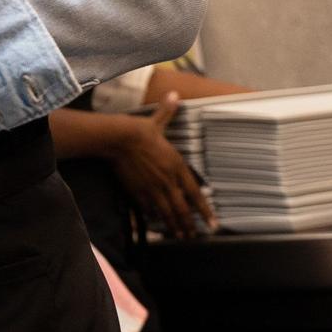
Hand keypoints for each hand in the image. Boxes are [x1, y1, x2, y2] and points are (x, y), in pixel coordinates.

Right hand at [114, 94, 215, 238]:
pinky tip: (156, 222)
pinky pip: (148, 208)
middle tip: (194, 236)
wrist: (118, 139)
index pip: (196, 194)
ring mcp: (153, 188)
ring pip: (167, 213)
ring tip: (179, 236)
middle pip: (182, 209)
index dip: (205, 211)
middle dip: (190, 225)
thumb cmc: (139, 130)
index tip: (212, 224)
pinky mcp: (137, 191)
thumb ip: (168, 111)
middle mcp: (169, 181)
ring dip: (174, 226)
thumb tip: (174, 95)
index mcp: (178, 166)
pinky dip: (154, 216)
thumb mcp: (157, 121)